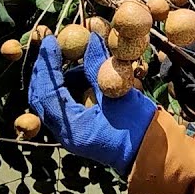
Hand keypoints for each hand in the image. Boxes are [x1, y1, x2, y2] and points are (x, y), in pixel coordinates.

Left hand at [28, 33, 156, 174]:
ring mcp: (72, 132)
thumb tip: (90, 39)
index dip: (47, 64)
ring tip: (82, 59)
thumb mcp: (117, 94)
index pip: (47, 92)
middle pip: (42, 97)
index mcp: (72, 128)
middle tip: (53, 46)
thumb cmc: (137, 128)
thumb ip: (99, 67)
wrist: (152, 154)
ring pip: (54, 98)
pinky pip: (67, 102)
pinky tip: (89, 74)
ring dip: (63, 76)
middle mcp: (65, 133)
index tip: (51, 41)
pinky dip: (73, 85)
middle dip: (46, 70)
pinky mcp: (80, 128)